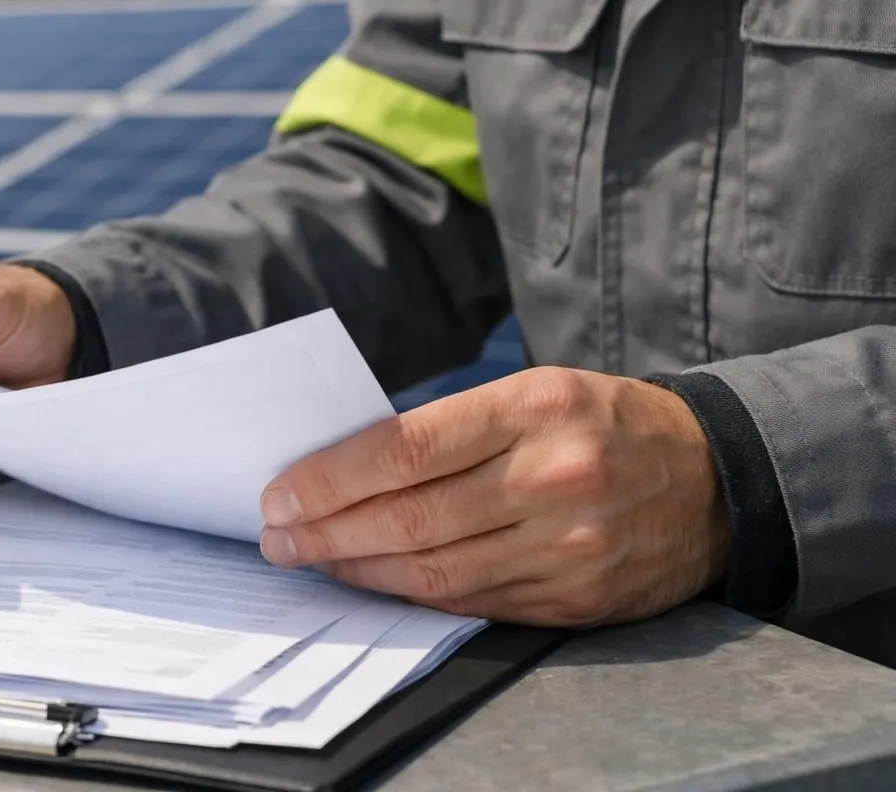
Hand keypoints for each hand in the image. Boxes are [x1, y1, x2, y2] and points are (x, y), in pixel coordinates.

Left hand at [257, 367, 729, 626]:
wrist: (715, 478)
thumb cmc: (602, 422)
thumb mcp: (535, 391)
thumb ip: (452, 428)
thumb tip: (347, 466)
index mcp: (535, 406)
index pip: (404, 448)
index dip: (330, 479)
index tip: (281, 494)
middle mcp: (553, 476)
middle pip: (409, 517)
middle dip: (327, 531)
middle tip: (279, 537)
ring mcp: (569, 545)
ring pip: (434, 571)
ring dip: (358, 570)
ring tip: (313, 560)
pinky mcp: (577, 598)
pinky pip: (473, 603)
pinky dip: (413, 596)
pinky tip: (375, 583)